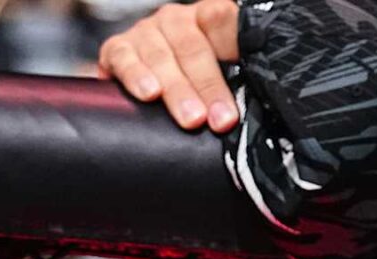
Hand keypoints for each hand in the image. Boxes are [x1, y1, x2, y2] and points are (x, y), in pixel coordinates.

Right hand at [98, 0, 240, 131]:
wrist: (146, 86)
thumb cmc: (195, 86)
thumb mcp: (225, 77)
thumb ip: (239, 79)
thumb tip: (258, 106)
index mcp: (208, 20)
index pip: (221, 20)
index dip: (233, 44)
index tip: (243, 76)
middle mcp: (176, 21)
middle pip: (192, 48)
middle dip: (208, 87)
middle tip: (221, 121)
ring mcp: (145, 32)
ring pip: (160, 56)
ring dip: (177, 89)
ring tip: (192, 119)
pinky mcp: (117, 48)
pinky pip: (123, 57)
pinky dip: (135, 75)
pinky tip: (148, 94)